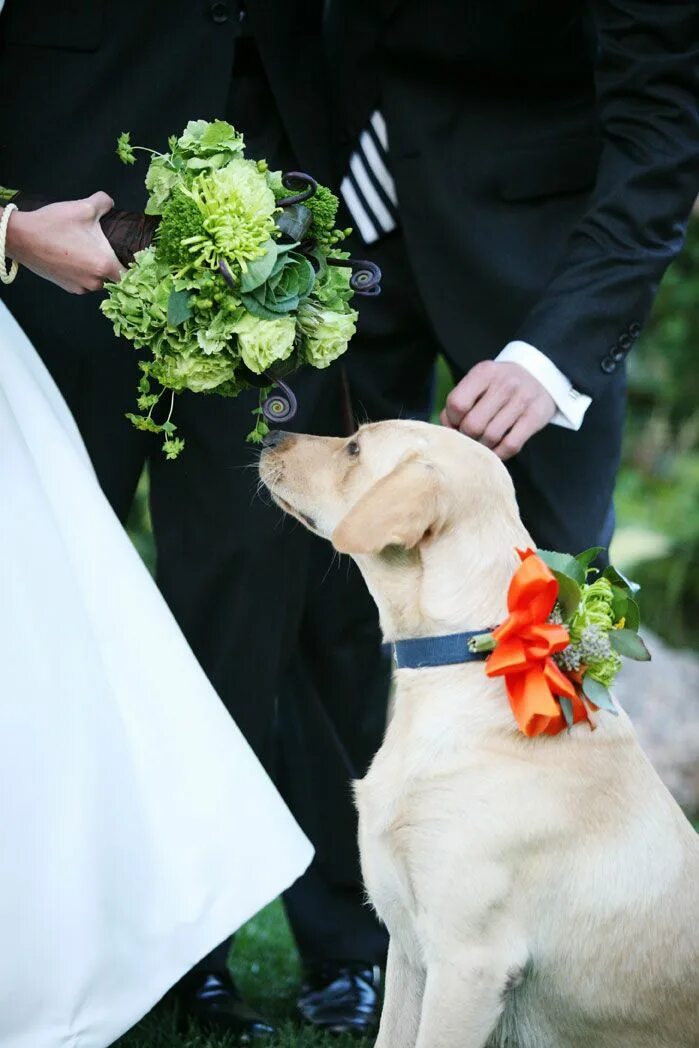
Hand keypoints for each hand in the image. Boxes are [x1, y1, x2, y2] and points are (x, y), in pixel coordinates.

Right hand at [5, 192, 123, 293]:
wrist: (21, 238)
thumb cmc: (53, 225)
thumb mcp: (83, 207)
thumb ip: (104, 203)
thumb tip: (110, 203)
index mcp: (104, 265)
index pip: (131, 276)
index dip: (134, 268)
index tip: (132, 257)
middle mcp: (94, 282)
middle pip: (114, 278)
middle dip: (113, 264)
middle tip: (106, 248)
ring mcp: (80, 287)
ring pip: (98, 281)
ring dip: (97, 269)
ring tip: (87, 250)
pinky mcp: (67, 287)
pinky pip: (84, 283)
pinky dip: (83, 273)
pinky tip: (74, 257)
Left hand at [440, 360, 555, 459]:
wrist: (540, 376)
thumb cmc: (500, 385)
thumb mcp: (479, 382)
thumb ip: (460, 401)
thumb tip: (447, 430)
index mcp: (484, 372)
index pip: (457, 404)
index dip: (450, 420)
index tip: (455, 424)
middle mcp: (504, 384)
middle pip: (473, 424)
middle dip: (466, 436)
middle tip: (469, 437)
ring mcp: (522, 400)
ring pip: (491, 437)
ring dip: (482, 446)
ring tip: (482, 443)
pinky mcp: (536, 416)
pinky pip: (511, 445)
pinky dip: (499, 453)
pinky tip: (496, 450)